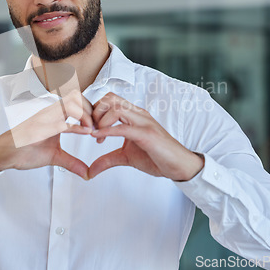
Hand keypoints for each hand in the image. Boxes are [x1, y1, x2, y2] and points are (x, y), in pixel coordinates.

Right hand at [0, 89, 92, 179]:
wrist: (2, 154)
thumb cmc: (24, 151)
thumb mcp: (54, 157)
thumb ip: (71, 162)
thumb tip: (86, 172)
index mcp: (54, 115)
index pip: (77, 101)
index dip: (91, 110)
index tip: (98, 126)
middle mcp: (50, 112)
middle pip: (77, 97)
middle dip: (92, 109)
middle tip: (99, 126)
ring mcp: (44, 118)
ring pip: (71, 103)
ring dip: (86, 115)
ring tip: (93, 130)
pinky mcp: (39, 128)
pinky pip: (61, 122)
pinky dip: (76, 126)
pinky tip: (86, 132)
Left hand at [89, 92, 203, 180]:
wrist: (179, 165)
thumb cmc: (156, 157)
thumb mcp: (126, 157)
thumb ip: (107, 160)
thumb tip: (90, 172)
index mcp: (133, 115)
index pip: (109, 99)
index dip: (95, 111)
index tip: (90, 128)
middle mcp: (138, 114)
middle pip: (110, 98)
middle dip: (95, 112)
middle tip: (91, 129)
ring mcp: (143, 122)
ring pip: (116, 108)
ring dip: (101, 120)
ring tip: (97, 136)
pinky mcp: (147, 135)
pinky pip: (124, 128)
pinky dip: (108, 131)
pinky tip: (98, 138)